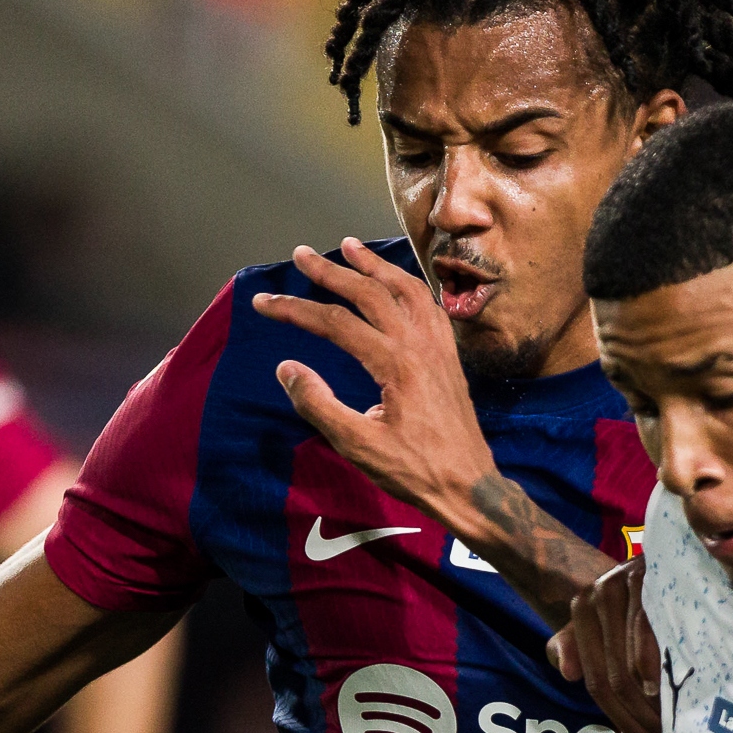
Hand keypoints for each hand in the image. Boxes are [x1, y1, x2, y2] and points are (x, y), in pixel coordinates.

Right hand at [254, 240, 494, 523]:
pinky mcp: (449, 355)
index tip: (264, 303)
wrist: (468, 486)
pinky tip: (396, 281)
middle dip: (330, 271)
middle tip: (301, 254)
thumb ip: (318, 404)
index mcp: (395, 364)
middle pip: (369, 292)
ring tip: (349, 247)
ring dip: (374, 265)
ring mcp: (439, 346)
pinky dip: (407, 284)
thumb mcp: (357, 446)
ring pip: (404, 288)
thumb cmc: (414, 471)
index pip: (336, 322)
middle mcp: (419, 344)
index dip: (295, 310)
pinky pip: (428, 305)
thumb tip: (286, 368)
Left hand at [544, 557, 664, 732]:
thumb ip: (578, 646)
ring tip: (675, 726)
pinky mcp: (650, 576)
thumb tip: (567, 671)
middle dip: (639, 716)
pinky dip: (656, 668)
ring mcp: (625, 582)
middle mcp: (599, 593)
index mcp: (584, 607)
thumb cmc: (641, 597)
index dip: (620, 716)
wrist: (675, 549)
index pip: (597, 679)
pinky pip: (648, 636)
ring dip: (653, 703)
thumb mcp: (605, 621)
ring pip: (630, 665)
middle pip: (614, 677)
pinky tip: (673, 690)